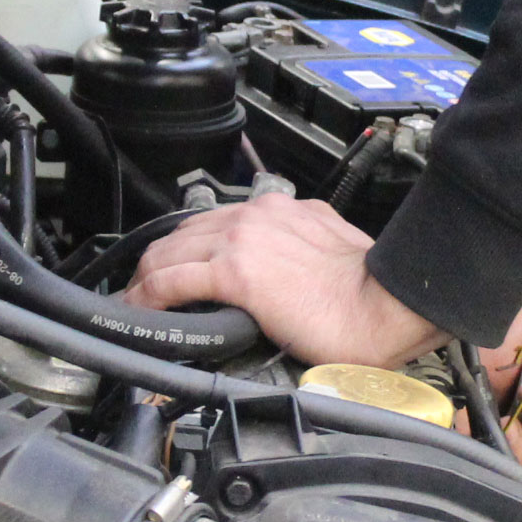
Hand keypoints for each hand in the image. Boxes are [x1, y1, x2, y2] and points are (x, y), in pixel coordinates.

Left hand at [125, 194, 439, 367]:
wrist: (386, 305)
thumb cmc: (372, 292)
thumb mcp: (333, 251)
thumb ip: (303, 251)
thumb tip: (290, 279)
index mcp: (283, 209)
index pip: (217, 221)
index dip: (188, 246)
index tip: (178, 269)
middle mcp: (259, 215)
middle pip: (185, 232)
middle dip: (157, 262)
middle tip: (143, 291)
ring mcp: (243, 240)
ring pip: (170, 252)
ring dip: (145, 280)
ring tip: (135, 305)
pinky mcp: (235, 273)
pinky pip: (171, 282)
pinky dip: (147, 297)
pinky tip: (140, 312)